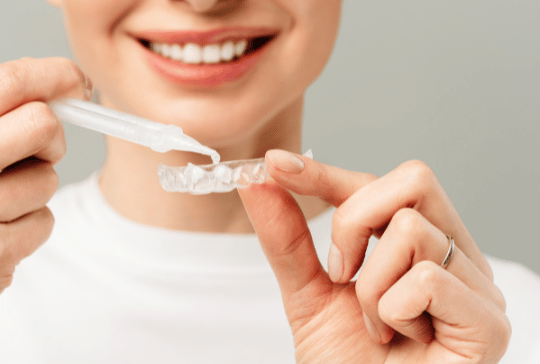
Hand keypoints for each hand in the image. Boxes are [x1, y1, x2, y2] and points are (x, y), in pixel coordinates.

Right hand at [0, 57, 90, 362]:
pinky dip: (30, 229)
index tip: (76, 82)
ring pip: (48, 178)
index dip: (54, 75)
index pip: (4, 82)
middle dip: (53, 139)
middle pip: (40, 123)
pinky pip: (45, 221)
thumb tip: (51, 93)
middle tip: (39, 155)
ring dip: (34, 194)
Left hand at [238, 150, 510, 362]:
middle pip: (413, 180)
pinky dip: (392, 311)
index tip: (277, 164)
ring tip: (374, 325)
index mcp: (419, 245)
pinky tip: (399, 340)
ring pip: (412, 230)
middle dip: (352, 221)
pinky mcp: (489, 324)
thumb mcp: (307, 294)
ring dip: (368, 287)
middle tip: (338, 272)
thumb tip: (258, 181)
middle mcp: (456, 257)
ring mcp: (478, 288)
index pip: (379, 185)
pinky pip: (428, 278)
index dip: (326, 172)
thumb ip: (287, 238)